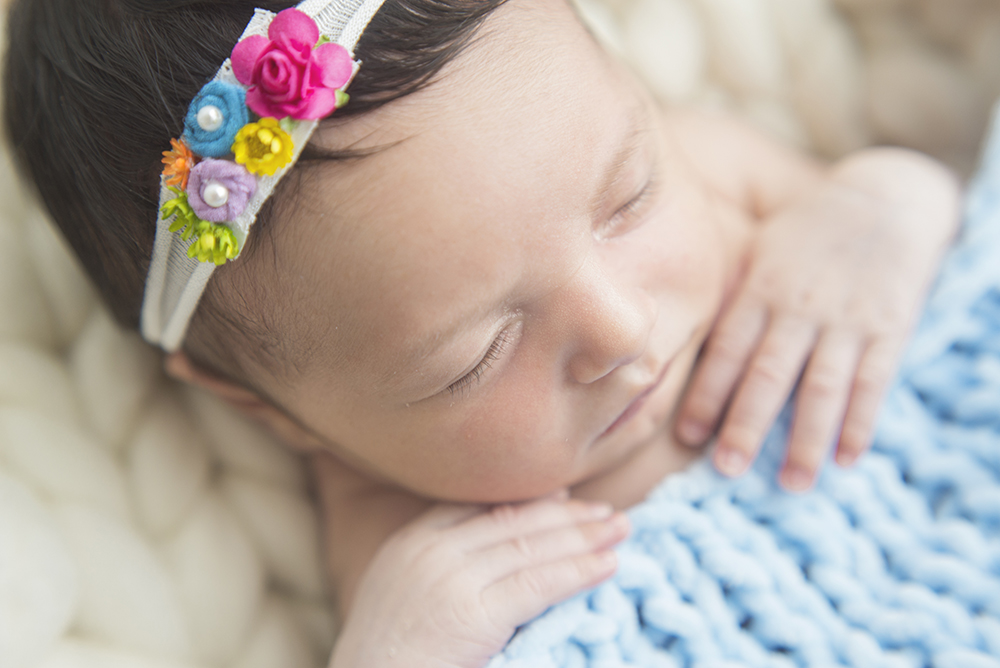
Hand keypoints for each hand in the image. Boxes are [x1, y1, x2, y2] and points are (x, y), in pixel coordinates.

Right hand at [329, 491, 628, 667]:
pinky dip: (579, 571)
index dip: (527, 500)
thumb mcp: (401, 594)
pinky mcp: (474, 612)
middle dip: (566, 514)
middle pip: (512, 520)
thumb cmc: (385, 658)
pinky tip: (607, 564)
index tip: (563, 496)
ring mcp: (452, 578)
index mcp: (410, 541)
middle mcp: (431, 549)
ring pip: (532, 546)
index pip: (479, 506)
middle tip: (605, 511)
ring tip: (619, 529)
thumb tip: (495, 556)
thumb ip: (437, 567)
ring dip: (583, 537)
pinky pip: (539, 584)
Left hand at [674, 149, 958, 490]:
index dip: (706, 394)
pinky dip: (860, 423)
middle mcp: (797, 310)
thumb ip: (729, 298)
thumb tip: (678, 337)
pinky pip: (873, 382)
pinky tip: (847, 459)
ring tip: (791, 484)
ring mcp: (844, 321)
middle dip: (746, 424)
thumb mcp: (757, 251)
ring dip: (805, 439)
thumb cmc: (805, 233)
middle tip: (726, 470)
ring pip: (821, 388)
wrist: (883, 200)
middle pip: (768, 375)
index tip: (687, 436)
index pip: (727, 350)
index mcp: (759, 291)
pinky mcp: (888, 329)